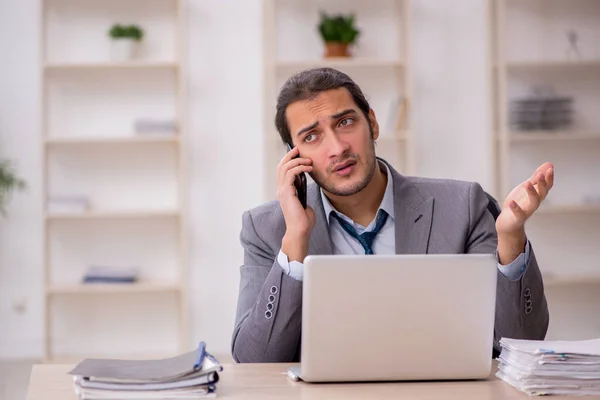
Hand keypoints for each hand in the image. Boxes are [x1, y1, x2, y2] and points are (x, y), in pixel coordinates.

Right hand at [277, 146, 314, 261]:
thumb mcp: (305, 204)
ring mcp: (282, 191)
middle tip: (299, 150)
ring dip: (297, 161)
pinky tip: (308, 168)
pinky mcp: (287, 192)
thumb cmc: (303, 221)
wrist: (300, 231)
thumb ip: (303, 195)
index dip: (289, 161)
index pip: (283, 171)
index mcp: (284, 192)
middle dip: (290, 156)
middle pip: (281, 166)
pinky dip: (299, 168)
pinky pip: (291, 174)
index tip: (298, 154)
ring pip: (284, 168)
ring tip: (308, 161)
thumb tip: (306, 189)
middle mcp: (281, 190)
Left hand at [496, 162, 553, 236]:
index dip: (549, 178)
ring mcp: (527, 211)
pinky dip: (516, 208)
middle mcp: (534, 203)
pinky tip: (511, 202)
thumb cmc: (519, 203)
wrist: (508, 222)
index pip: (547, 186)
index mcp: (537, 195)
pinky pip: (519, 214)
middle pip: (542, 193)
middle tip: (540, 174)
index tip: (550, 169)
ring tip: (527, 183)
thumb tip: (549, 164)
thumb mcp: (527, 187)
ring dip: (532, 192)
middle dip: (542, 184)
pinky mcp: (518, 218)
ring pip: (533, 203)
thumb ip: (536, 177)